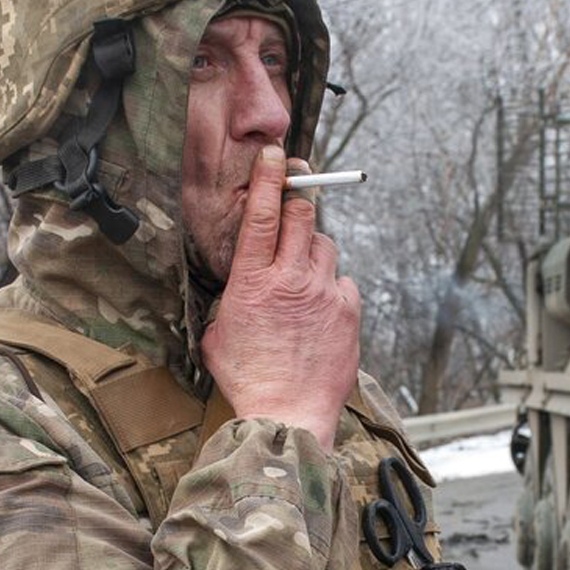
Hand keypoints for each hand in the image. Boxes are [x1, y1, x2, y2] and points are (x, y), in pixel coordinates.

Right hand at [201, 145, 359, 450]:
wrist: (287, 414)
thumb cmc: (248, 379)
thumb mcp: (219, 333)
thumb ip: (232, 299)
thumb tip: (238, 288)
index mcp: (253, 281)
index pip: (265, 213)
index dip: (271, 177)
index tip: (275, 155)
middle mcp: (292, 279)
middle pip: (304, 216)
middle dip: (299, 207)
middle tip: (293, 213)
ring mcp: (325, 294)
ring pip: (326, 247)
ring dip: (314, 254)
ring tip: (302, 281)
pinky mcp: (349, 312)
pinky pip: (344, 283)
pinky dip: (333, 288)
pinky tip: (321, 310)